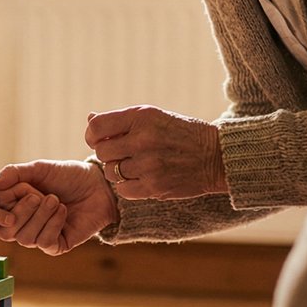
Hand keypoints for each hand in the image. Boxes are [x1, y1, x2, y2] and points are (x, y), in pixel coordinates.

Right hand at [0, 159, 116, 254]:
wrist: (98, 185)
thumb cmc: (68, 175)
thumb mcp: (39, 169)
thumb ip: (14, 174)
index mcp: (16, 207)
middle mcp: (26, 224)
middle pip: (7, 233)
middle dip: (20, 214)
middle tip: (37, 196)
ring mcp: (42, 236)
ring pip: (26, 239)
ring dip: (40, 218)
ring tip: (55, 200)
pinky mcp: (58, 245)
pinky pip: (45, 243)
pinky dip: (52, 225)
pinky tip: (63, 211)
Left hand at [85, 106, 226, 199]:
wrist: (217, 156)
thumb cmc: (181, 133)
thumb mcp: (154, 116)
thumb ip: (121, 120)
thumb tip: (89, 118)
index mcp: (142, 117)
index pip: (96, 127)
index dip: (93, 135)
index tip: (100, 139)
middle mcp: (143, 140)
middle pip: (101, 152)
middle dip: (108, 154)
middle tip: (123, 154)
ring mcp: (149, 165)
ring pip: (111, 172)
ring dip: (118, 171)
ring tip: (135, 165)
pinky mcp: (155, 187)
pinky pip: (123, 190)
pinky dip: (127, 186)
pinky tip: (141, 178)